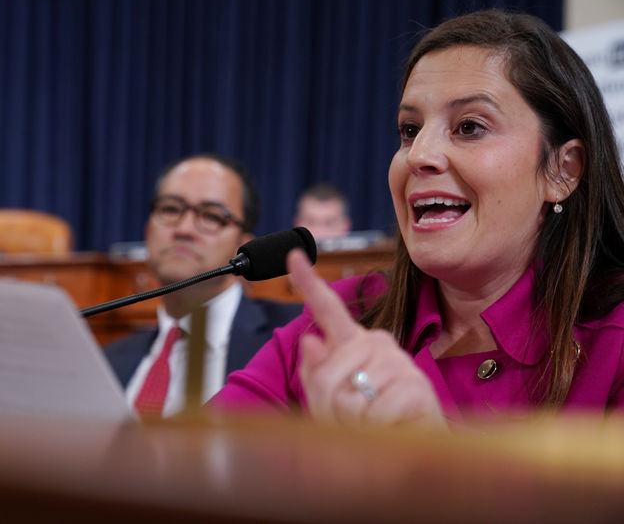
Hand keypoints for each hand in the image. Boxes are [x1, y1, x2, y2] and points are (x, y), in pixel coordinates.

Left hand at [288, 249, 445, 427]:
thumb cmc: (370, 426)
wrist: (412, 454)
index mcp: (353, 343)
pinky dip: (373, 430)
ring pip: (348, 396)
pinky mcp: (415, 386)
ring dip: (353, 422)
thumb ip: (317, 374)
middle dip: (330, 406)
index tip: (293, 255)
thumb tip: (309, 340)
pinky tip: (390, 428)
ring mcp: (398, 362)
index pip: (327, 310)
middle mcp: (377, 343)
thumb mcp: (331, 403)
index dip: (308, 283)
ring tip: (374, 424)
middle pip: (327, 371)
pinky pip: (371, 412)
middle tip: (353, 419)